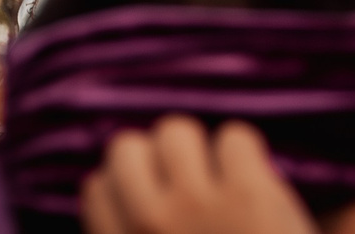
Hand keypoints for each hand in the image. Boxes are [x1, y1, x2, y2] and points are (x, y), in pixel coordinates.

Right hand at [82, 118, 315, 233]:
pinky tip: (256, 187)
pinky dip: (247, 158)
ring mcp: (196, 205)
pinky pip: (234, 136)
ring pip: (177, 131)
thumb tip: (114, 189)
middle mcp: (147, 225)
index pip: (97, 186)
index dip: (127, 188)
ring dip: (200, 152)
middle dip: (156, 160)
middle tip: (188, 183)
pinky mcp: (249, 193)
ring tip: (222, 181)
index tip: (154, 201)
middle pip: (127, 146)